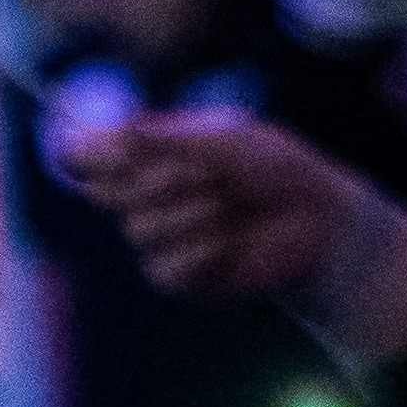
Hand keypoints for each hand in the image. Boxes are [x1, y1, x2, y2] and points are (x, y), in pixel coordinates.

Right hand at [64, 109, 406, 361]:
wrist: (318, 222)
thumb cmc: (276, 169)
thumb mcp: (227, 139)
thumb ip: (170, 136)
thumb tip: (117, 129)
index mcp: (150, 153)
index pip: (89, 155)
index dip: (87, 153)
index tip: (102, 150)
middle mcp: (145, 195)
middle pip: (107, 193)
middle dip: (158, 179)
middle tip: (207, 172)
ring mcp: (159, 237)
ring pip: (139, 230)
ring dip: (189, 215)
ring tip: (229, 206)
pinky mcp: (178, 276)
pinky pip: (162, 268)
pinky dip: (198, 252)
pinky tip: (228, 244)